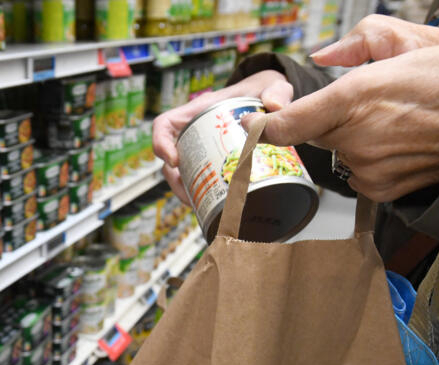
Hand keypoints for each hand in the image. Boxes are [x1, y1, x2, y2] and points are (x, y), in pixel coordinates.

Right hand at [152, 70, 293, 202]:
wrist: (270, 99)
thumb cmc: (263, 89)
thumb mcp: (271, 84)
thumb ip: (277, 90)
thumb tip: (275, 106)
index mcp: (199, 111)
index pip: (165, 125)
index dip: (161, 144)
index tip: (174, 162)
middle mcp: (195, 131)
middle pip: (169, 158)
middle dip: (175, 181)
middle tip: (191, 196)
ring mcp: (202, 149)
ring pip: (182, 174)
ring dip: (186, 192)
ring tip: (201, 206)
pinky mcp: (213, 163)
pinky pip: (199, 180)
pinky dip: (202, 196)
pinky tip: (214, 207)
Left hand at [243, 15, 438, 202]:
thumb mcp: (414, 37)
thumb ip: (360, 42)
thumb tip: (325, 57)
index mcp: (357, 96)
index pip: (285, 123)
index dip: (265, 122)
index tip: (259, 117)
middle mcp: (358, 139)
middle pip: (313, 135)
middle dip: (323, 119)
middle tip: (368, 100)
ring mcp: (372, 170)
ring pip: (339, 154)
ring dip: (354, 138)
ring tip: (399, 119)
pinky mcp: (387, 191)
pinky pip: (361, 174)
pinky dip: (372, 160)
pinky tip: (406, 142)